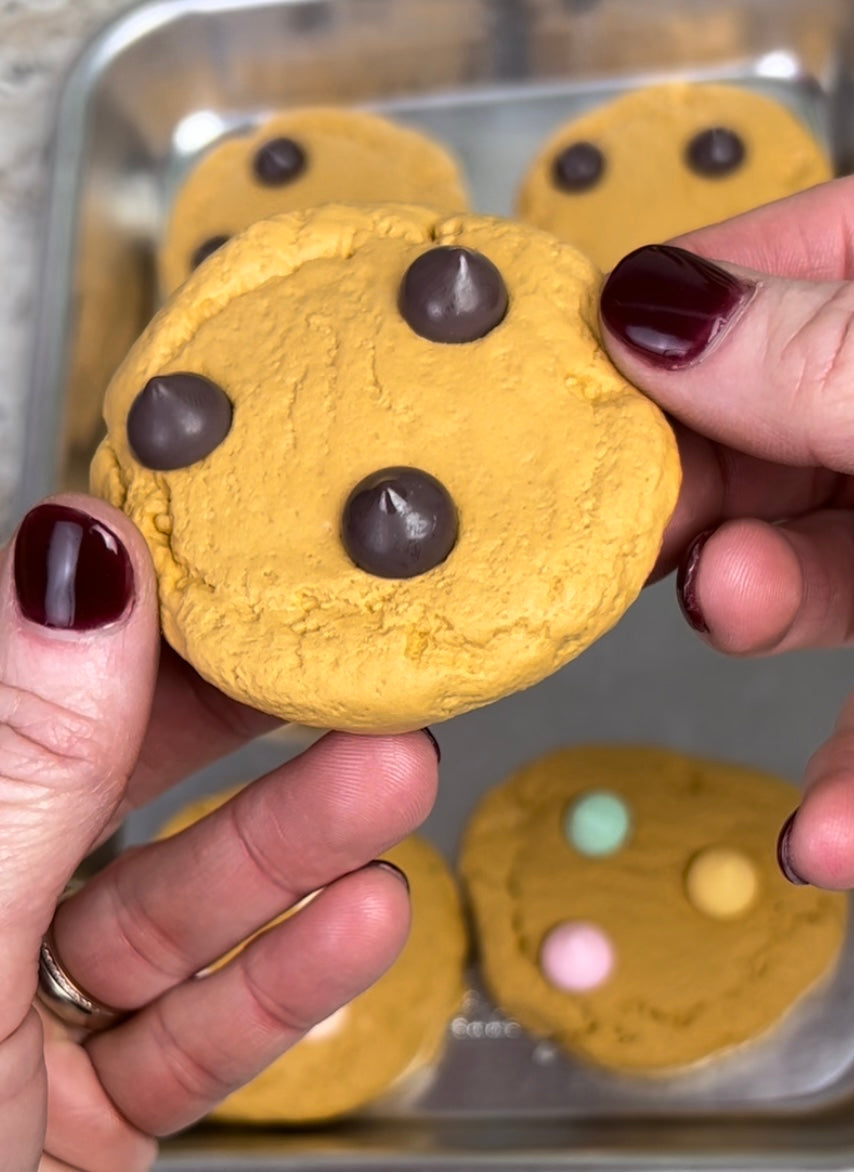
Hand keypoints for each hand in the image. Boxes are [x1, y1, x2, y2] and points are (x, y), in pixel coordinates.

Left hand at [0, 494, 437, 1170]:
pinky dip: (281, 980)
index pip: (14, 681)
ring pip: (162, 909)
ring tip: (394, 773)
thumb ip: (20, 757)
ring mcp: (6, 1021)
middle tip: (339, 653)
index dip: (110, 607)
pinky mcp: (73, 1118)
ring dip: (293, 850)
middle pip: (100, 782)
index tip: (216, 541)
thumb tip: (74, 557)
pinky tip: (367, 914)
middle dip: (237, 721)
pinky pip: (184, 1035)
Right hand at [598, 174, 853, 891]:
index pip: (768, 266)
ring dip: (756, 610)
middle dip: (688, 486)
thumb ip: (821, 361)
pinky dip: (845, 775)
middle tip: (611, 516)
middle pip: (759, 432)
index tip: (547, 371)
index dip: (653, 314)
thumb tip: (640, 315)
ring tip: (724, 608)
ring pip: (810, 571)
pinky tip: (823, 835)